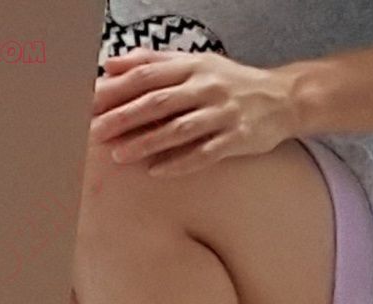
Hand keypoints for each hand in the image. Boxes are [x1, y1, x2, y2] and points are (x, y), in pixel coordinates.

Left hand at [90, 48, 299, 176]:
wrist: (282, 99)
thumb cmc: (230, 84)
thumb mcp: (195, 64)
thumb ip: (153, 63)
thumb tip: (110, 64)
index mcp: (192, 66)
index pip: (147, 75)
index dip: (117, 89)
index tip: (89, 103)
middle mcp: (206, 86)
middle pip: (158, 101)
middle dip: (125, 117)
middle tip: (95, 132)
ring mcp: (223, 113)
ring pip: (179, 129)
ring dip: (147, 142)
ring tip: (119, 155)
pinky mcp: (237, 138)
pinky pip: (205, 153)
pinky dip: (180, 162)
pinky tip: (157, 171)